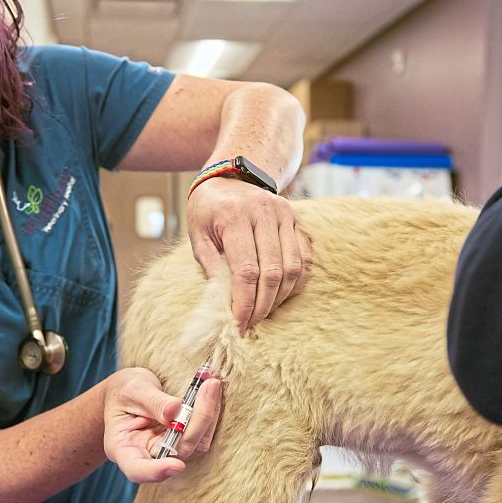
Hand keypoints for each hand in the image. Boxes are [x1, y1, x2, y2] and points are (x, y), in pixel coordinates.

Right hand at [103, 367, 222, 482]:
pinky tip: (211, 391)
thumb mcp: (131, 390)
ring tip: (212, 384)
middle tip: (210, 386)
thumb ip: (152, 401)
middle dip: (198, 421)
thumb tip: (176, 409)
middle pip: (177, 453)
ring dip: (208, 415)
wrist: (125, 392)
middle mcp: (147, 455)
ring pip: (196, 445)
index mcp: (123, 448)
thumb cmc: (121, 392)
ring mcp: (168, 450)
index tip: (177, 465)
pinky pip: (202, 435)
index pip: (137, 469)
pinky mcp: (182, 442)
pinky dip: (209, 414)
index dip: (157, 471)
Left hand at [186, 177, 311, 334]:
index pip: (246, 271)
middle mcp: (264, 212)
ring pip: (293, 268)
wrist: (230, 177)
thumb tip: (224, 304)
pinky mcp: (296, 220)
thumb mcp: (197, 236)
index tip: (240, 325)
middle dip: (263, 305)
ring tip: (264, 311)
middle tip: (252, 323)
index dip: (245, 303)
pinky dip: (294, 283)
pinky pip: (303, 259)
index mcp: (235, 216)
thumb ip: (210, 267)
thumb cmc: (208, 211)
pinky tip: (279, 295)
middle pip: (272, 273)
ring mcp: (285, 214)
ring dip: (280, 297)